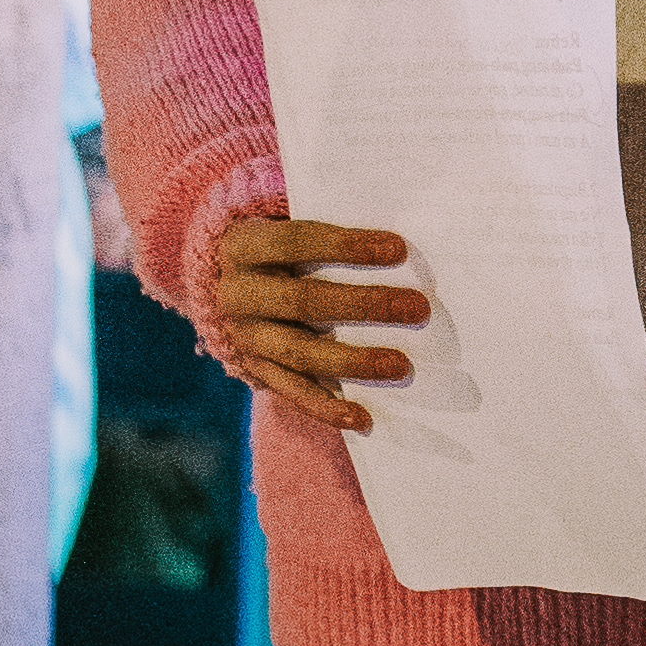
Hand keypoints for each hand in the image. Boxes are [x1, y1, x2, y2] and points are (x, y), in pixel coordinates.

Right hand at [213, 214, 425, 430]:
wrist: (227, 284)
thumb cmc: (280, 251)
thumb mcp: (286, 228)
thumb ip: (331, 232)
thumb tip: (396, 245)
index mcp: (245, 246)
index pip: (296, 241)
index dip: (346, 246)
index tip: (398, 250)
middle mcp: (238, 293)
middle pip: (303, 300)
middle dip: (364, 304)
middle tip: (418, 308)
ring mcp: (245, 337)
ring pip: (299, 352)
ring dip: (353, 361)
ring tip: (400, 365)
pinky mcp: (255, 370)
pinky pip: (292, 392)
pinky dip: (327, 408)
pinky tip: (362, 416)